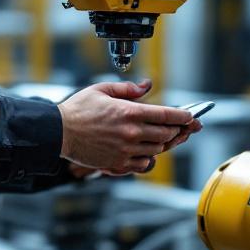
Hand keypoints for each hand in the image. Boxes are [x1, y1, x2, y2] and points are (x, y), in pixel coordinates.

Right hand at [57, 79, 195, 174]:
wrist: (58, 132)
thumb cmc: (78, 110)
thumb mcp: (102, 89)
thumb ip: (128, 89)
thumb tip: (147, 86)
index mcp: (129, 112)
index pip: (166, 115)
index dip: (183, 116)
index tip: (190, 116)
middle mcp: (131, 132)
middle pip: (166, 133)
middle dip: (179, 130)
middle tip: (185, 128)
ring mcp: (126, 150)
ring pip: (157, 149)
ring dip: (165, 143)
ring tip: (168, 138)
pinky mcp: (118, 163)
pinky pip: (143, 164)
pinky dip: (150, 158)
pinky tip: (149, 151)